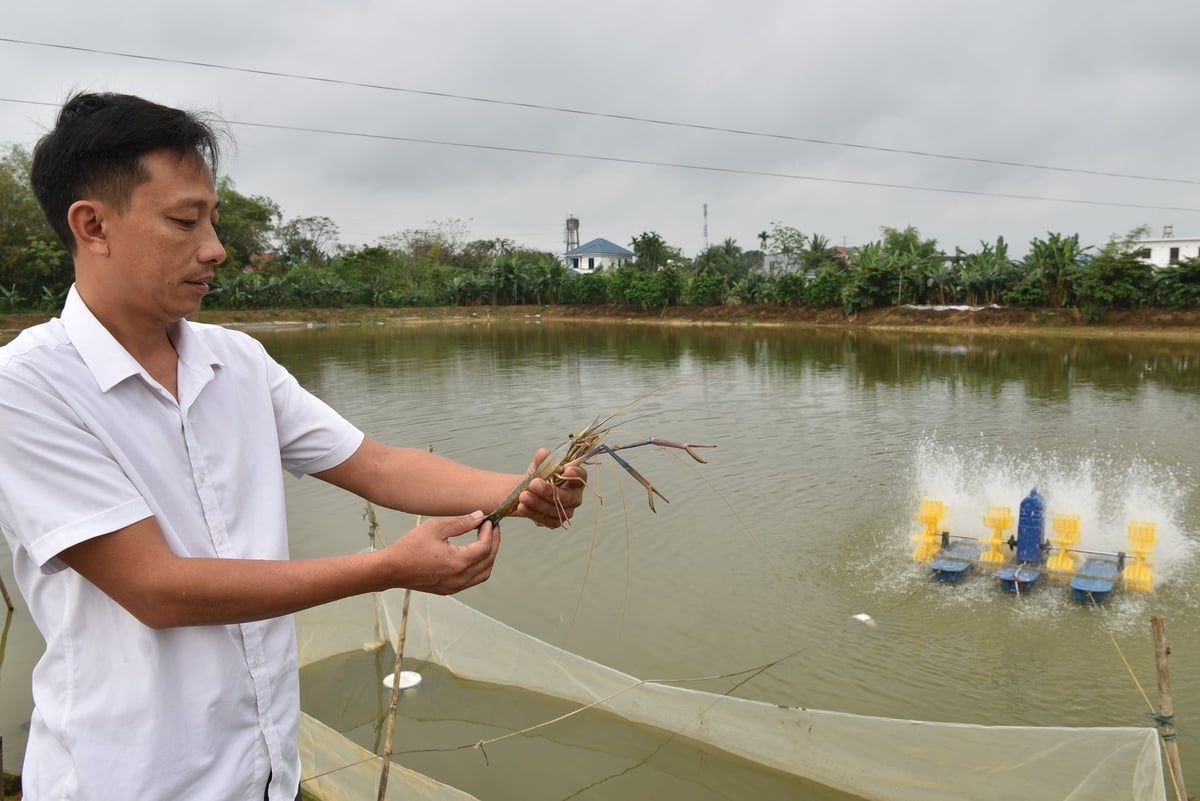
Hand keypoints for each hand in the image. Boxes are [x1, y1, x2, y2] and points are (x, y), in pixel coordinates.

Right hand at [383, 511, 499, 593]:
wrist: (391, 569)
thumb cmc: (410, 547)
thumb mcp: (436, 527)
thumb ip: (461, 522)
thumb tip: (479, 517)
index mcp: (458, 562)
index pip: (485, 547)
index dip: (489, 533)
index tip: (488, 521)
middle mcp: (460, 578)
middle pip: (489, 560)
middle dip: (494, 542)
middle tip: (492, 529)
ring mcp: (455, 586)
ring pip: (484, 573)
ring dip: (489, 556)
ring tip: (486, 540)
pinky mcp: (450, 589)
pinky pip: (473, 580)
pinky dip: (480, 566)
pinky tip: (474, 554)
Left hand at [515, 448, 587, 527]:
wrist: (527, 490)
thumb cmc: (539, 476)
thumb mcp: (539, 464)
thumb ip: (542, 459)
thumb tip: (543, 453)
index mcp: (576, 480)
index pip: (581, 477)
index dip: (576, 474)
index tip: (566, 469)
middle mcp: (574, 497)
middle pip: (567, 497)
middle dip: (550, 491)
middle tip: (534, 484)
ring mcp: (565, 511)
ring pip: (554, 510)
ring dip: (537, 503)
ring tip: (523, 495)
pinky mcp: (554, 522)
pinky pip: (545, 519)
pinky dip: (532, 513)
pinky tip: (522, 506)